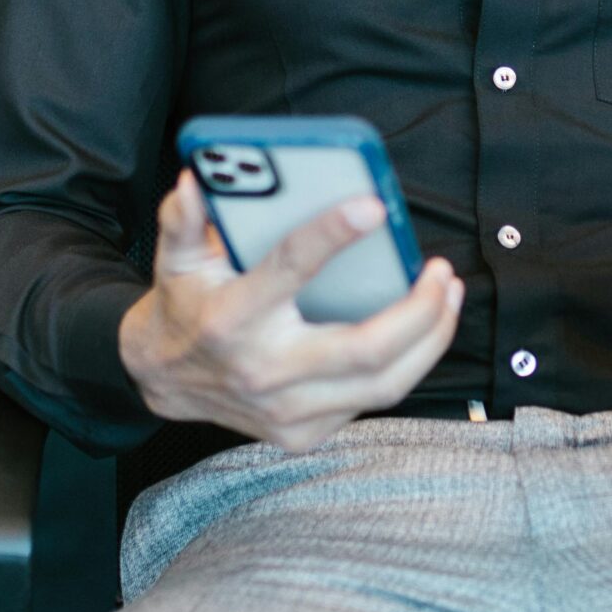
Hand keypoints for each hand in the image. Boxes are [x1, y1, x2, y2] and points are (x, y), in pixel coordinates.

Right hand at [118, 170, 463, 452]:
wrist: (163, 379)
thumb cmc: (185, 305)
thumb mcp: (175, 256)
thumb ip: (185, 217)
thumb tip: (197, 178)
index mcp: (232, 317)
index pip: (290, 270)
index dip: (332, 235)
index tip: (373, 207)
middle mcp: (263, 370)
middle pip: (365, 350)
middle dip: (419, 312)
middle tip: (441, 272)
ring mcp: (287, 411)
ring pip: (384, 385)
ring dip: (430, 339)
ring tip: (448, 296)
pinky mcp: (304, 433)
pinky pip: (372, 399)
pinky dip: (407, 363)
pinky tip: (424, 329)